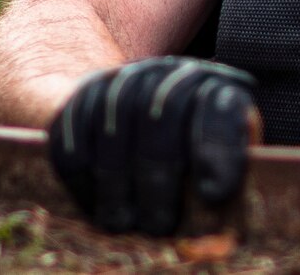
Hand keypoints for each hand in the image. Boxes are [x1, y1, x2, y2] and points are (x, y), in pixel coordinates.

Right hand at [48, 57, 259, 234]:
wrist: (132, 109)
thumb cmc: (190, 152)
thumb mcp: (220, 160)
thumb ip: (224, 184)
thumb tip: (213, 221)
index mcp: (213, 86)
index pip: (219, 107)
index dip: (217, 149)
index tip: (214, 194)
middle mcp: (166, 74)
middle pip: (161, 116)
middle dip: (159, 179)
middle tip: (160, 225)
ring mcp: (120, 82)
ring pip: (113, 128)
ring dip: (118, 186)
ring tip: (127, 222)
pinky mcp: (79, 102)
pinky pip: (74, 141)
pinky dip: (82, 180)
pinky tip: (96, 204)